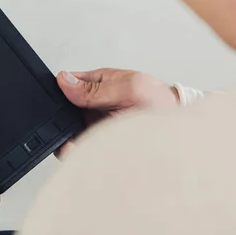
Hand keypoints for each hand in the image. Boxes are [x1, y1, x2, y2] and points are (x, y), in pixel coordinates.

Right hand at [55, 69, 178, 158]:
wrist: (178, 133)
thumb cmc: (159, 105)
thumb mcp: (130, 88)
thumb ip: (96, 87)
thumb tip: (65, 80)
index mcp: (97, 84)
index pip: (66, 86)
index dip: (58, 96)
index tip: (57, 106)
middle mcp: (92, 106)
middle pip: (63, 114)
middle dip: (60, 124)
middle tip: (66, 132)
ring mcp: (94, 127)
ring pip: (68, 135)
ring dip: (68, 141)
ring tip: (75, 147)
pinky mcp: (98, 146)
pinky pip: (80, 151)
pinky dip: (78, 154)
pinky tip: (82, 154)